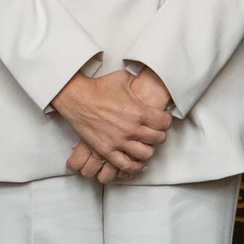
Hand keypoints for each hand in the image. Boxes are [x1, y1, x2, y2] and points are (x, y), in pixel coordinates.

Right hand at [53, 70, 171, 181]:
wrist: (77, 98)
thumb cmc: (99, 87)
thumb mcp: (124, 78)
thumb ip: (138, 81)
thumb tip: (145, 79)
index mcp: (139, 111)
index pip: (165, 123)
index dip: (166, 120)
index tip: (162, 119)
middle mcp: (132, 129)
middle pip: (158, 139)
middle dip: (159, 134)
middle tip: (155, 131)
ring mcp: (119, 142)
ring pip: (146, 154)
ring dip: (148, 149)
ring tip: (145, 144)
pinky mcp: (107, 150)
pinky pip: (126, 165)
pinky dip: (134, 166)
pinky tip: (137, 162)